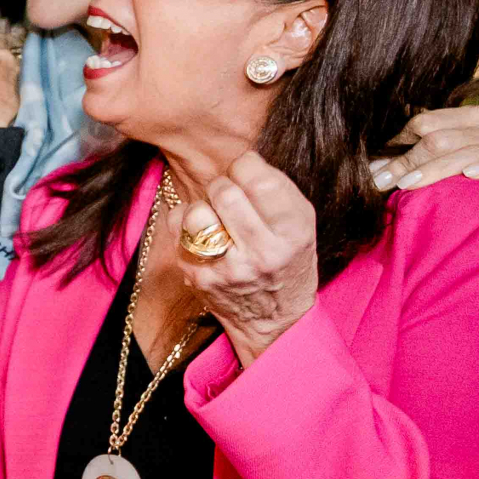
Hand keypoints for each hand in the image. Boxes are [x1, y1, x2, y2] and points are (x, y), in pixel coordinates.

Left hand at [177, 152, 318, 368]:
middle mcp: (263, 252)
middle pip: (224, 192)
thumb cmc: (288, 258)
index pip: (259, 179)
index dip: (245, 167)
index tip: (245, 173)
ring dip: (201, 207)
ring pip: (196, 213)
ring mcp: (229, 268)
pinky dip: (184, 226)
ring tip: (214, 216)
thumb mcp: (301, 223)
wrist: (277, 318)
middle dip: (221, 185)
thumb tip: (240, 159)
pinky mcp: (201, 279)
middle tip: (227, 195)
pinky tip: (201, 236)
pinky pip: (177, 233)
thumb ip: (275, 189)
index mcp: (293, 231)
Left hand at [372, 104, 478, 191]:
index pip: (425, 123)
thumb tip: (378, 166)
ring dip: (431, 169)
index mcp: (471, 116)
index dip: (396, 144)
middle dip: (406, 161)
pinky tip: (469, 174)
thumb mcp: (461, 144)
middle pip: (438, 139)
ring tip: (405, 183)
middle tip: (379, 180)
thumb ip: (428, 149)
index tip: (374, 166)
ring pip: (462, 152)